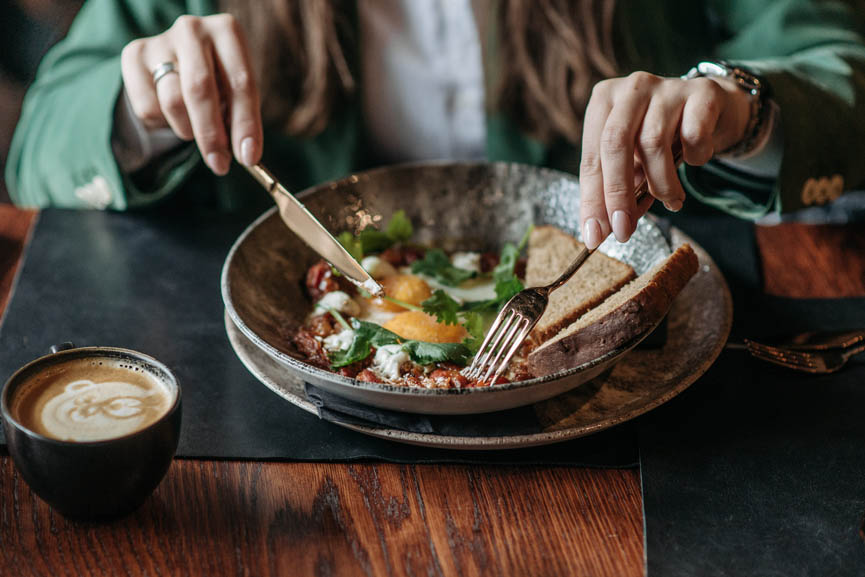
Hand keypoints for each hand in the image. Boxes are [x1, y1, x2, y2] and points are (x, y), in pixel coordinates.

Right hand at [120, 14, 261, 174]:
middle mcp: (193, 30)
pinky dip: (163, 123)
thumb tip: (246, 154)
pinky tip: (172, 114)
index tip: (248, 158)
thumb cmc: (217, 79)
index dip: (246, 124)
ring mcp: (160, 41)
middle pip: (200, 90)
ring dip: (188, 129)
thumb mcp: (235, 92)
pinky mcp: (133, 55)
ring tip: (196, 129)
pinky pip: (148, 107)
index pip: (240, 83)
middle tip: (219, 164)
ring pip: (172, 102)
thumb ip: (240, 118)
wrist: (175, 60)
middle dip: (211, 135)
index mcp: (228, 32)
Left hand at [579, 71, 751, 248]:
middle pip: (615, 145)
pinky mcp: (702, 91)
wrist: (713, 108)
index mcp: (603, 102)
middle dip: (618, 195)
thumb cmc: (663, 138)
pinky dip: (695, 158)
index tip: (594, 235)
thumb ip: (619, 190)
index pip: (591, 158)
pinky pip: (694, 134)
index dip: (591, 200)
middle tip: (624, 230)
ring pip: (653, 143)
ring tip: (671, 200)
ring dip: (661, 184)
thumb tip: (607, 230)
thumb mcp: (635, 162)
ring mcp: (666, 86)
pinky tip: (695, 160)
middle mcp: (631, 88)